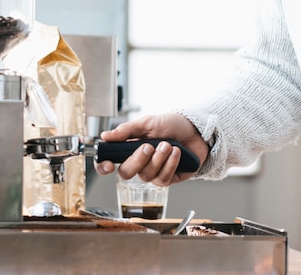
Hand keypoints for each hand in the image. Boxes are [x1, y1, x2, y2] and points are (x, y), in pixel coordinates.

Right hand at [94, 112, 208, 185]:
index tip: (109, 164)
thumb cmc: (171, 125)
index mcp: (129, 149)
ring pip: (146, 176)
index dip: (104, 167)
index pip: (109, 162)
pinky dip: (170, 164)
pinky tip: (177, 153)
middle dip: (137, 160)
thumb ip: (127, 130)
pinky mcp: (168, 179)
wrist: (196, 130)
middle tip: (148, 147)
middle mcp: (139, 163)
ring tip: (168, 144)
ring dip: (158, 159)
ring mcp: (153, 173)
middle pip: (126, 173)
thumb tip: (106, 135)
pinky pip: (163, 179)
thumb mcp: (148, 122)